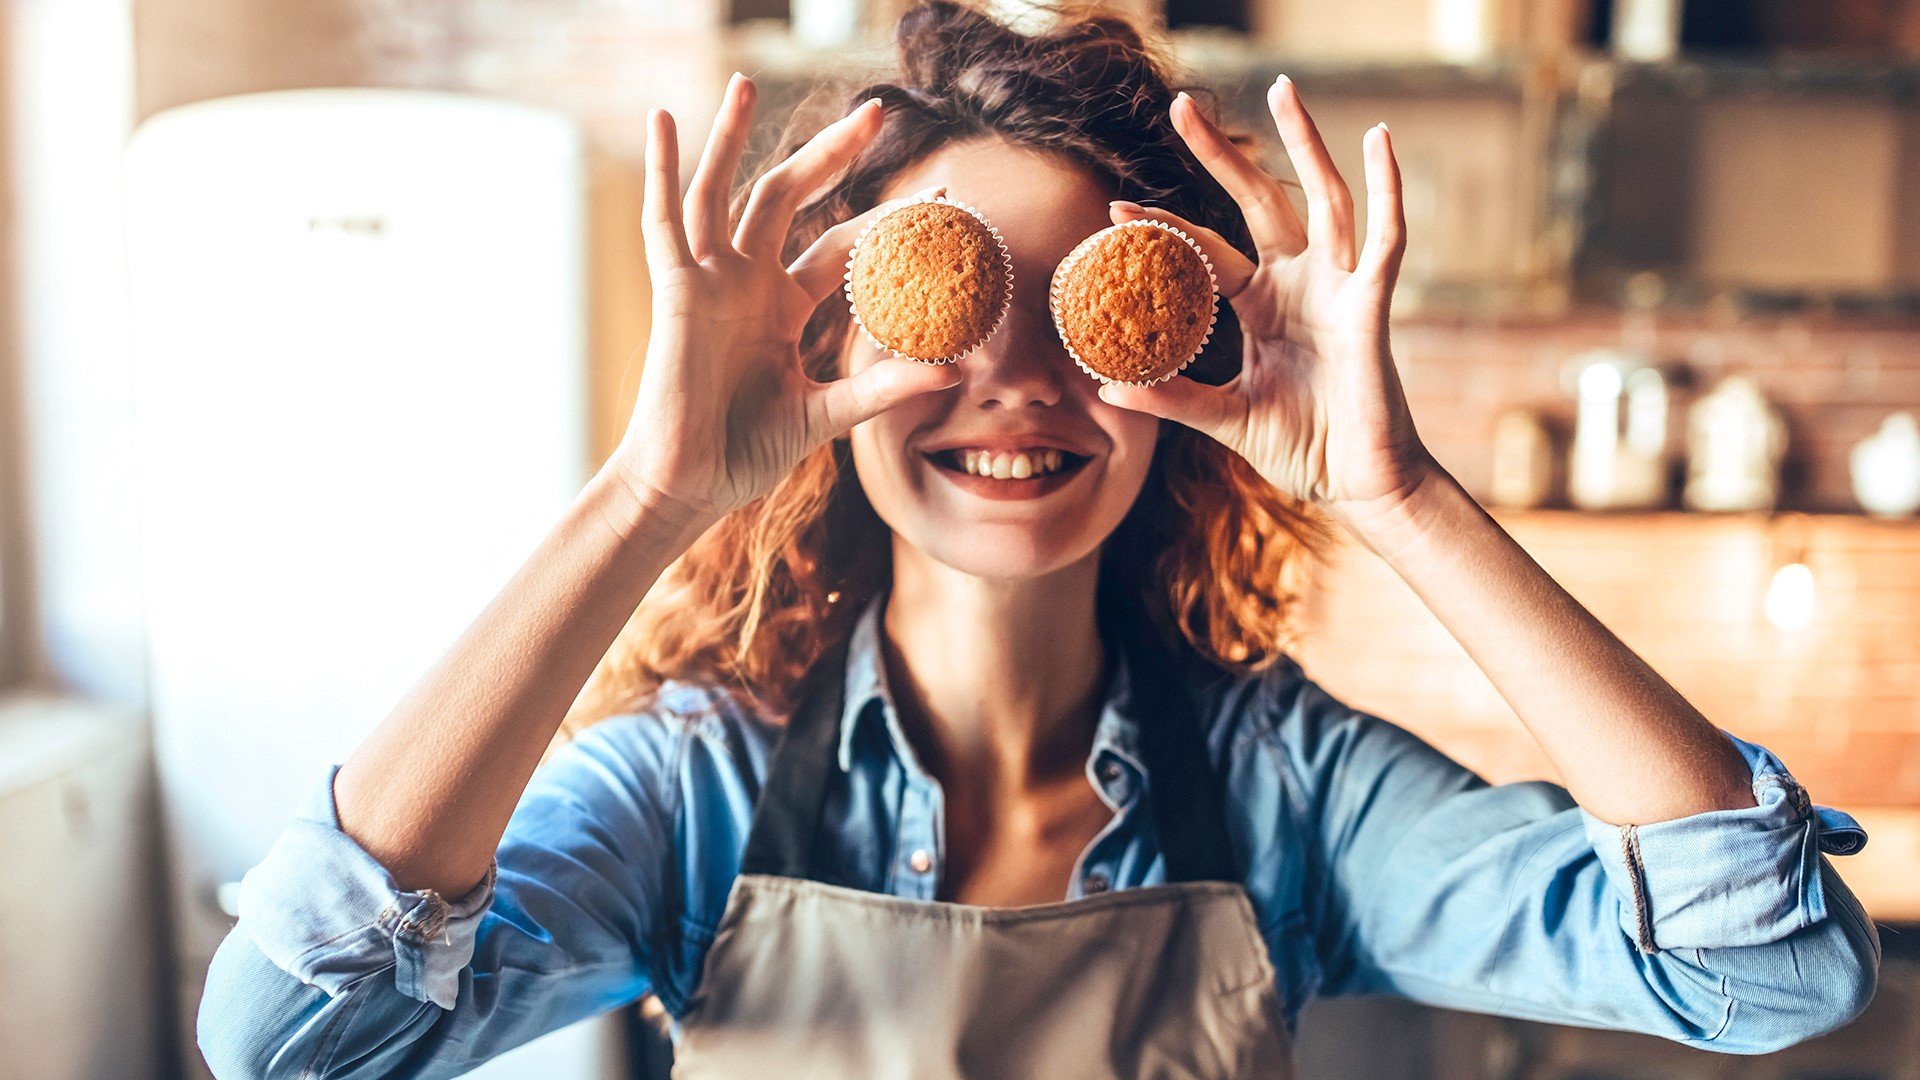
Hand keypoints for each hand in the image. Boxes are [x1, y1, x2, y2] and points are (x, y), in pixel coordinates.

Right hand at [609, 75, 963, 529]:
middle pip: (790, 197)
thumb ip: (883, 388)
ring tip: (746, 82)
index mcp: (782, 307)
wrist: (690, 486)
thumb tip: (956, 372)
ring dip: (732, 136)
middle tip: (877, 110)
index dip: (887, 221)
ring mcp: (709, 282)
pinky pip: (665, 220)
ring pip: (724, 190)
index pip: (842, 247)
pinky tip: (663, 120)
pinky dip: (662, 169)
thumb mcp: (827, 415)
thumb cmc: (746, 453)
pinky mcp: (676, 291)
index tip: (942, 196)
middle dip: (831, 154)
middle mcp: (746, 283)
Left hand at [1097, 77, 1437, 532]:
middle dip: (1222, 154)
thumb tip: (1106, 386)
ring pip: (1322, 198)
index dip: (1164, 228)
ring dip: (1305, 143)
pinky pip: (1383, 238)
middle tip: (1180, 106)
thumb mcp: (1225, 418)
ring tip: (1283, 89)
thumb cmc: (1301, 448)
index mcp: (1260, 306)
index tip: (1115, 209)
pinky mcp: (1370, 304)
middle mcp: (1298, 285)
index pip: (1205, 251)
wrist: (1358, 486)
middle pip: (1258, 200)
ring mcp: (1337, 289)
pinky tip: (1381, 141)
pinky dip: (1388, 189)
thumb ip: (1173, 398)